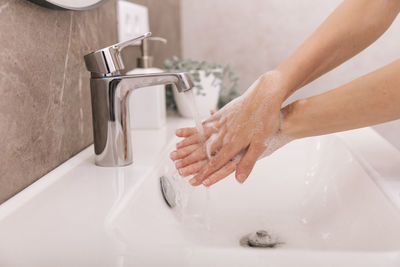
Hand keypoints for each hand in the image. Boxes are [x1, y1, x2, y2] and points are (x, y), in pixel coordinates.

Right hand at [170, 71, 291, 185]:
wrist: (265, 95)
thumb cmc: (266, 119)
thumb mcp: (261, 144)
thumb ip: (248, 162)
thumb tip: (239, 179)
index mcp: (233, 144)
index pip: (216, 163)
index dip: (205, 173)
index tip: (195, 180)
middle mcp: (224, 134)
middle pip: (204, 151)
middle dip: (190, 161)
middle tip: (178, 167)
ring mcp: (221, 123)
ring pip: (200, 137)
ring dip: (188, 145)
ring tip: (176, 150)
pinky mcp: (222, 113)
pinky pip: (204, 124)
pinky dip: (194, 129)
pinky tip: (188, 131)